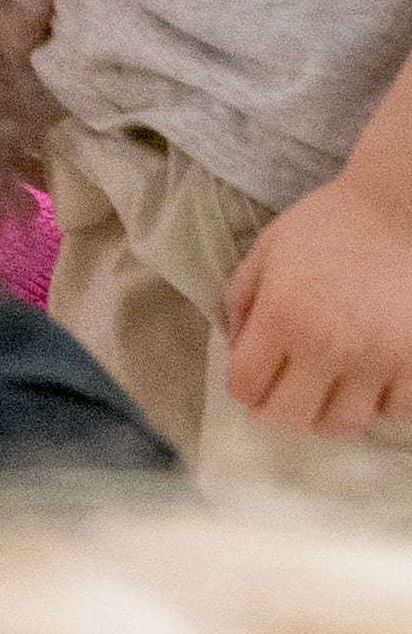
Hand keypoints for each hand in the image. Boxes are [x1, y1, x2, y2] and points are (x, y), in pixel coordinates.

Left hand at [221, 158, 411, 440]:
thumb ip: (243, 302)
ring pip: (346, 424)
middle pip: (291, 418)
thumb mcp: (267, 252)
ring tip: (333, 391)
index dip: (244, 388)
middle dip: (281, 411)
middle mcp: (328, 347)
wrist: (400, 208)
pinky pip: (397, 411)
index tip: (254, 378)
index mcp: (282, 318)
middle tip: (290, 393)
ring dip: (332, 414)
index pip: (245, 388)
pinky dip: (382, 405)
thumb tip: (237, 349)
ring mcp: (379, 360)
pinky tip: (375, 382)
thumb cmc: (329, 224)